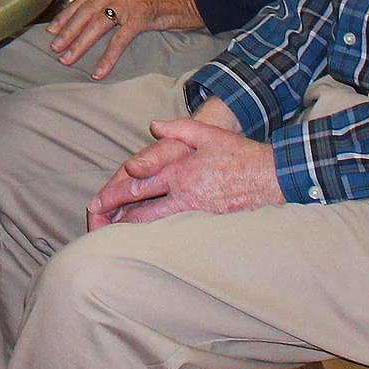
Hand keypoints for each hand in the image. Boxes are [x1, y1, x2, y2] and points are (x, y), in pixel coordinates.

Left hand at [46, 0, 203, 77]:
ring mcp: (128, 2)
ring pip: (97, 25)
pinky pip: (119, 41)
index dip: (67, 14)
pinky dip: (107, 57)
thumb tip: (95, 11)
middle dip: (67, 31)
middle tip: (55, 46)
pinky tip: (99, 71)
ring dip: (80, 44)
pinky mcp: (141, 18)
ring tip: (67, 58)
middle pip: (85, 11)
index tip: (54, 28)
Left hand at [87, 105, 278, 228]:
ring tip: (113, 238)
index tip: (95, 203)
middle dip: (116, 220)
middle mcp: (185, 196)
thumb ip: (178, 128)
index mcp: (180, 172)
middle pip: (141, 214)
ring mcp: (197, 214)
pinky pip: (177, 233)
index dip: (113, 196)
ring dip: (133, 233)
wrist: (273, 178)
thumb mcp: (207, 134)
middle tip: (96, 226)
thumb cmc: (240, 154)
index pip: (138, 186)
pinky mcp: (209, 226)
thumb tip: (154, 126)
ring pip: (157, 228)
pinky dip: (158, 238)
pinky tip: (148, 242)